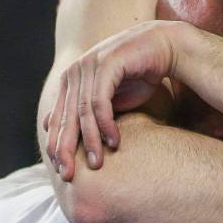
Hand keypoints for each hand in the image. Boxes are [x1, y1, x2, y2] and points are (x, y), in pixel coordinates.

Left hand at [44, 20, 181, 180]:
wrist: (164, 48)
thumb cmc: (139, 76)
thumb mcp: (111, 100)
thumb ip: (91, 115)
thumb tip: (73, 137)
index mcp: (71, 80)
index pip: (58, 119)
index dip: (57, 146)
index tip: (61, 171)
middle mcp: (75, 71)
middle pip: (65, 117)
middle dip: (65, 149)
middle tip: (67, 175)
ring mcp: (89, 66)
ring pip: (82, 112)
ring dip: (90, 140)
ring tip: (96, 163)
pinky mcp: (107, 65)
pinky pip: (100, 102)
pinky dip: (105, 125)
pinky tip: (113, 143)